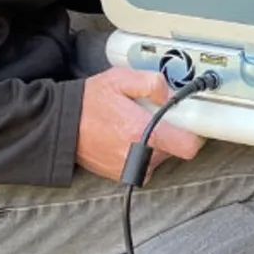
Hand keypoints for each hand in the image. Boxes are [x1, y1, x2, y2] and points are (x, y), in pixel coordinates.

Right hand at [75, 68, 204, 183]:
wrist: (59, 125)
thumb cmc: (88, 102)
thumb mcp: (120, 79)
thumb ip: (152, 83)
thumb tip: (170, 94)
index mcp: (144, 134)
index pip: (189, 146)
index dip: (195, 132)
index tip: (190, 121)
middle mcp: (139, 157)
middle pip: (175, 149)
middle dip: (170, 132)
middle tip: (152, 115)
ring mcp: (130, 169)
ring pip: (159, 157)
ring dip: (154, 142)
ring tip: (133, 124)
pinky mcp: (121, 175)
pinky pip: (143, 164)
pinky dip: (141, 151)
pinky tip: (125, 136)